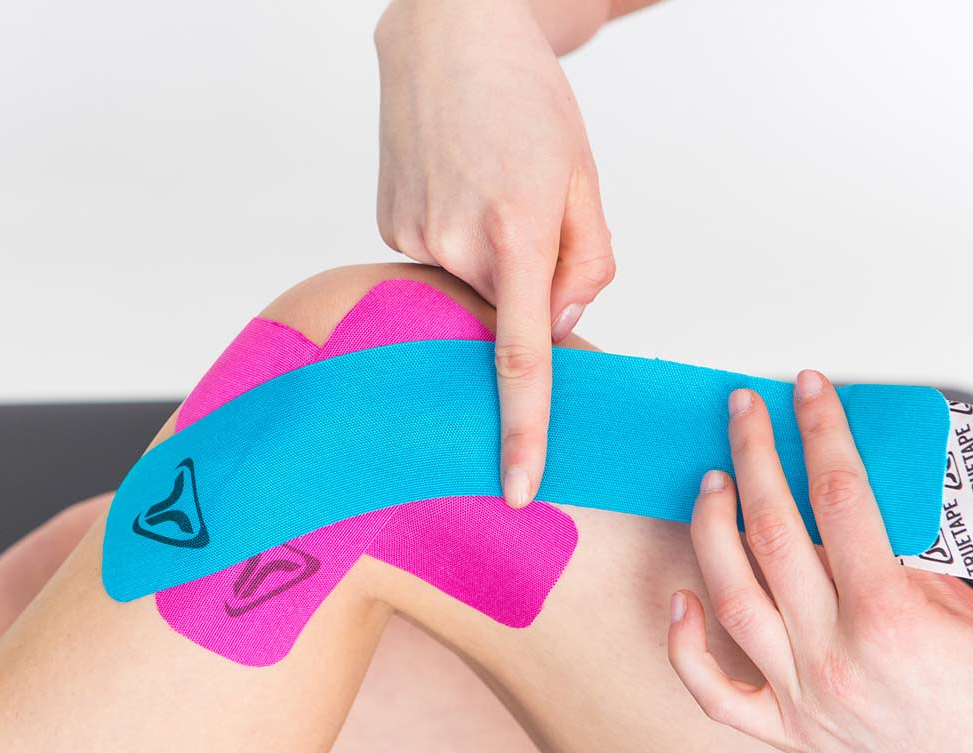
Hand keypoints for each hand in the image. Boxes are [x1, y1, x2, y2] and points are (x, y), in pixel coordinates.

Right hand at [375, 0, 615, 507]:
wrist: (448, 36)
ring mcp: (411, 236)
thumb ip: (585, 264)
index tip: (520, 487)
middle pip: (502, 313)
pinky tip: (456, 187)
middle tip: (524, 215)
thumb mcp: (582, 178)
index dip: (525, 431)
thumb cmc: (526, 102)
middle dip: (522, 289)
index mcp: (514, 233)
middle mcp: (453, 243)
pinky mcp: (387, 225)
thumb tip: (557, 330)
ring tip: (485, 186)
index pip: (522, 361)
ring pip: (467, 286)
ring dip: (487, 257)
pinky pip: (435, 260)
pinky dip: (455, 238)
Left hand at [668, 370, 972, 752]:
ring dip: (712, 530)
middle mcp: (835, 656)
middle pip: (773, 533)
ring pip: (732, 597)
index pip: (840, 496)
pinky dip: (687, 647)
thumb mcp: (968, 610)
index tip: (806, 393)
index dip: (820, 431)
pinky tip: (679, 601)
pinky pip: (714, 692)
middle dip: (753, 457)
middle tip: (742, 414)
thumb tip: (859, 503)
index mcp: (890, 618)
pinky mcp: (788, 735)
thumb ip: (907, 558)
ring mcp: (802, 698)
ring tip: (712, 484)